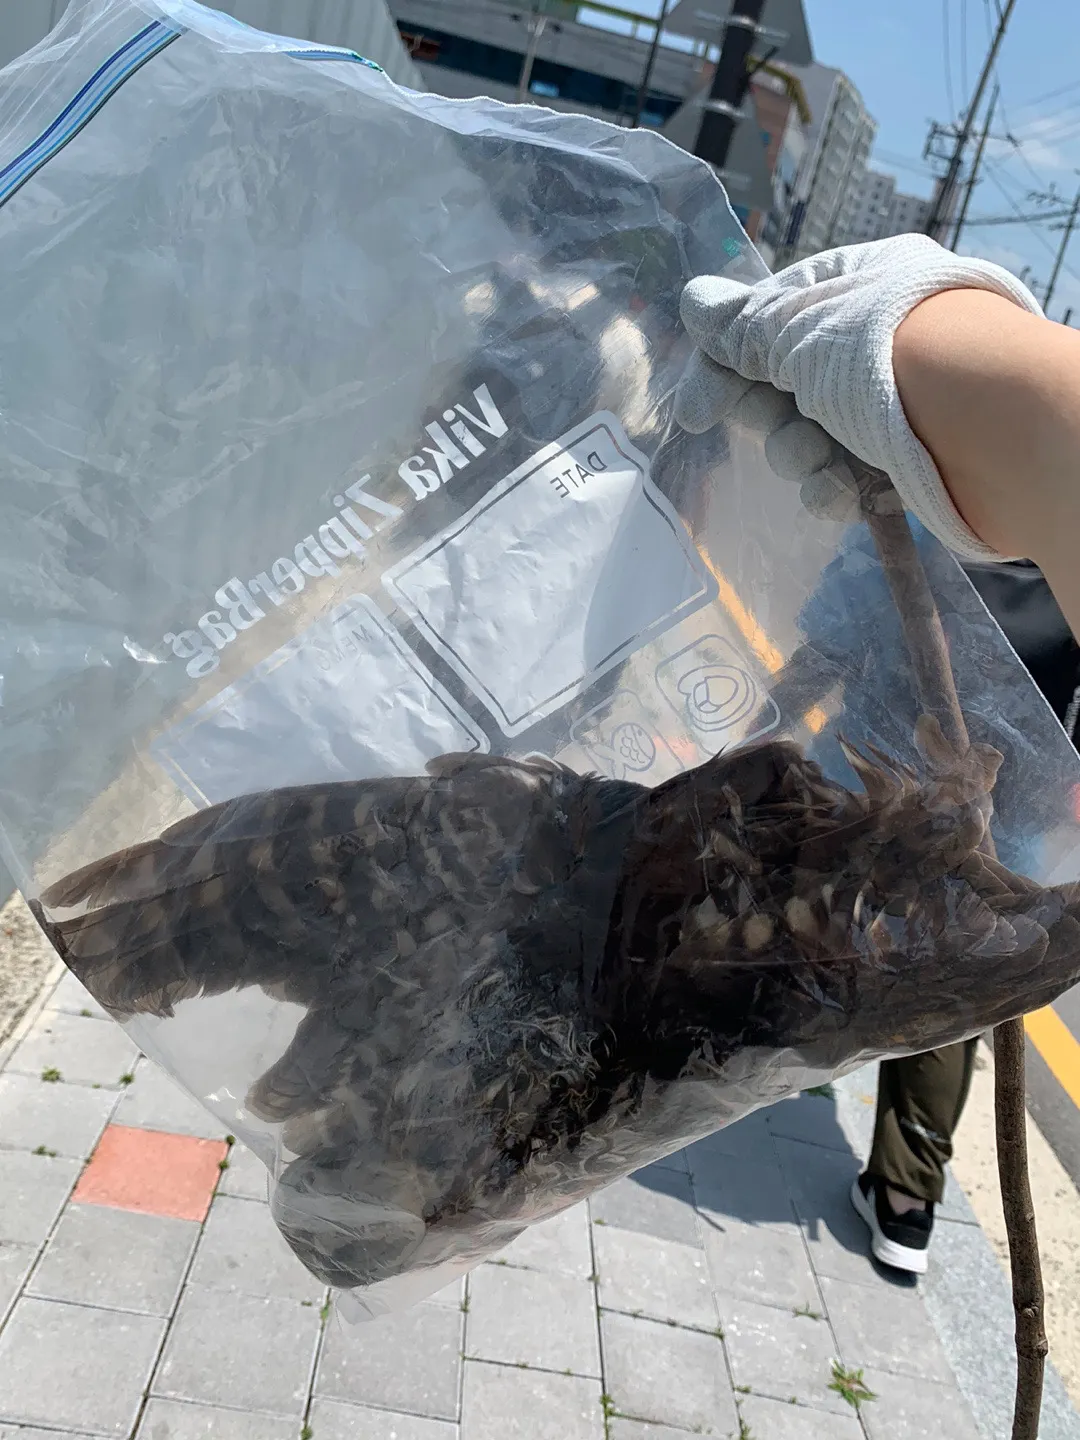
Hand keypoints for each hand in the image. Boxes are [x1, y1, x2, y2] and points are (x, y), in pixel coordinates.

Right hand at [674, 234, 1041, 559]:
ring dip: (797, 455)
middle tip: (778, 423)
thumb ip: (739, 328)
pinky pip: (839, 480)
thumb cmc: (887, 357)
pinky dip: (830, 489)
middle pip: (778, 388)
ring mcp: (883, 404)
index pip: (761, 323)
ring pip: (803, 440)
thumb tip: (693, 302)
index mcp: (848, 287)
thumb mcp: (797, 331)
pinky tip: (840, 492)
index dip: (722, 368)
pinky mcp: (898, 463)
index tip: (696, 413)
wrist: (989, 425)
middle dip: (767, 417)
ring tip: (819, 458)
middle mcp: (867, 343)